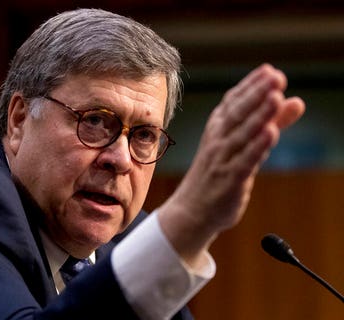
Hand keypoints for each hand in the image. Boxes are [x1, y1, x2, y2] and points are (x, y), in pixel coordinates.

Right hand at [158, 64, 304, 265]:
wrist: (192, 211)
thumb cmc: (219, 174)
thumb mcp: (245, 144)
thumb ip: (272, 122)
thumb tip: (296, 100)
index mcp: (218, 128)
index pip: (234, 101)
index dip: (251, 86)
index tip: (269, 70)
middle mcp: (218, 140)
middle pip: (238, 113)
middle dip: (256, 94)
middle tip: (275, 77)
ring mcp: (222, 159)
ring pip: (242, 134)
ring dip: (259, 115)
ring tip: (276, 97)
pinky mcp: (230, 179)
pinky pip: (244, 160)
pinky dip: (257, 146)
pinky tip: (270, 133)